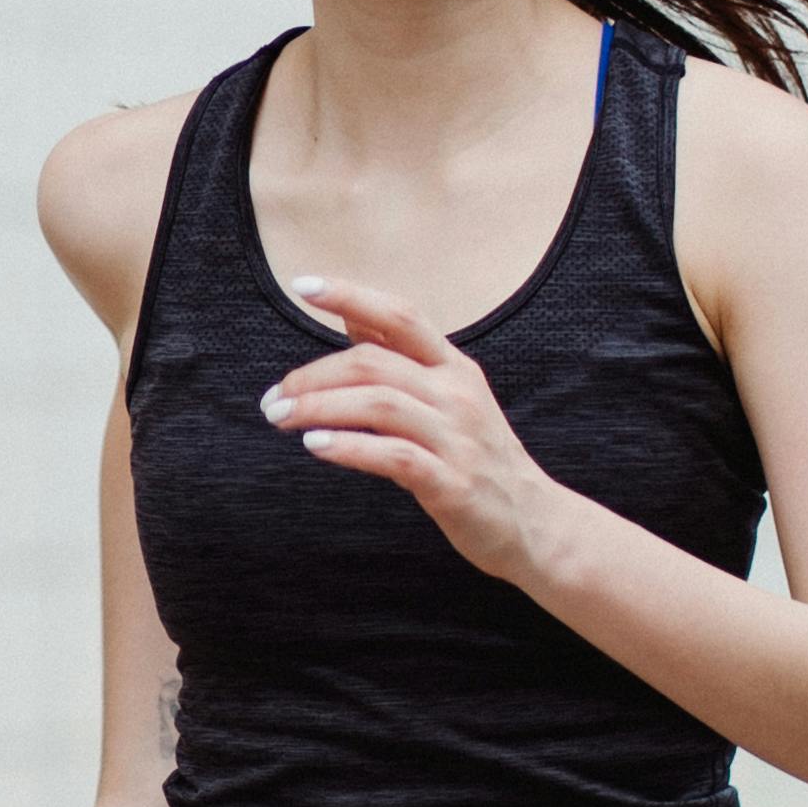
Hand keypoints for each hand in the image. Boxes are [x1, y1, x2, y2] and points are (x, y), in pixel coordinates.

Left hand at [260, 277, 572, 582]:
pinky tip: (316, 446)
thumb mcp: (446, 398)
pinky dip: (349, 447)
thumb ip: (399, 360)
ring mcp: (457, 438)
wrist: (534, 522)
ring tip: (280, 419)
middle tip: (273, 399)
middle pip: (374, 363)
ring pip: (378, 404)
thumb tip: (349, 316)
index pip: (400, 315)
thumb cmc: (475, 458)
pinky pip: (393, 456)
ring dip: (319, 408)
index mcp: (455, 367)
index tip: (304, 284)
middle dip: (313, 376)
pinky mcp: (453, 482)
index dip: (352, 294)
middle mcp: (458, 393)